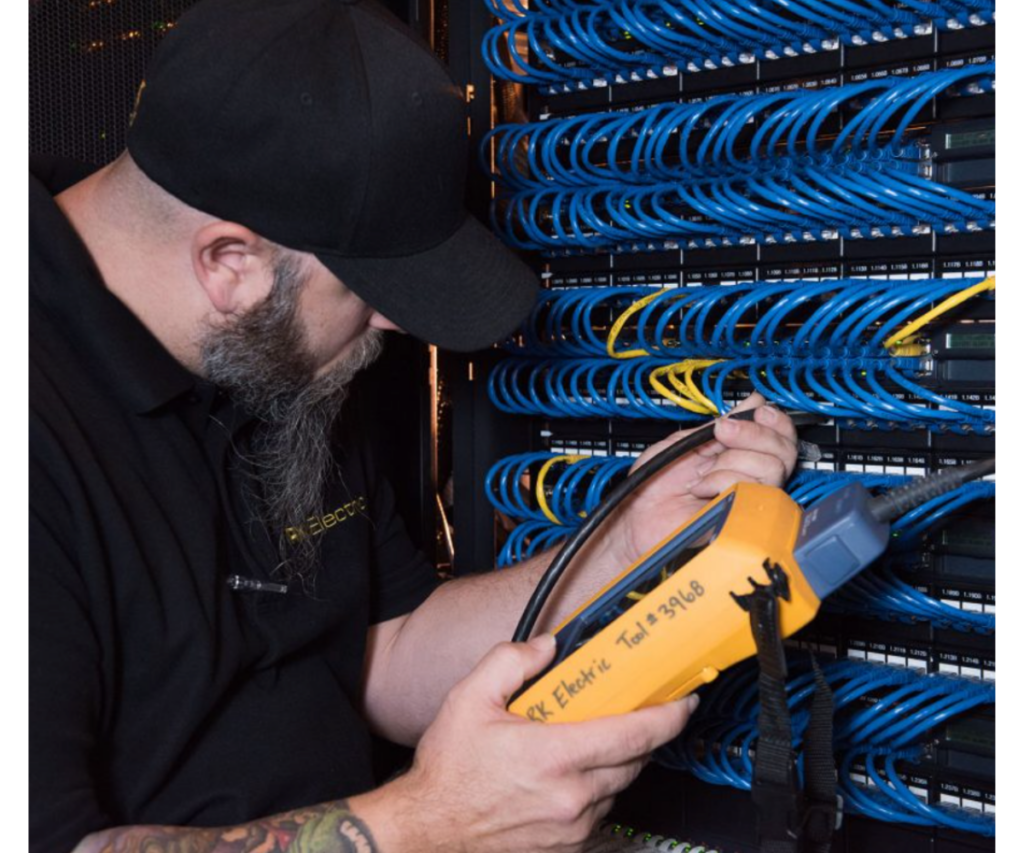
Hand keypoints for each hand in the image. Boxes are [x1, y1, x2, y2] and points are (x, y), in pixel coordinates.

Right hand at [365, 635, 697, 852]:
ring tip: (599, 738)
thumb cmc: (449, 771)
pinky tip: (578, 771)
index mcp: (554, 757)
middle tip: (640, 709)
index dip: (668, 715)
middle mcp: (571, 796)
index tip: (684, 700)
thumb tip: (546, 647)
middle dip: (645, 733)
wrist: (429, 829)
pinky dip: (601, 788)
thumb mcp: (470, 699)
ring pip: (622, 786)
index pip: (633, 733)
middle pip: (636, 760)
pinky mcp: (568, 846)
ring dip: (621, 761)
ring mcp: (573, 827)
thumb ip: (511, 661)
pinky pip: (604, 811)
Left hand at [610, 394, 798, 567]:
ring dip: (728, 463)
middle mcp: (749, 477)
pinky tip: (701, 489)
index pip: (780, 435)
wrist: (638, 514)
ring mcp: (748, 498)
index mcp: (739, 455)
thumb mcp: (687, 441)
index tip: (755, 412)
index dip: (774, 420)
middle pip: (784, 450)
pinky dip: (720, 481)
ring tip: (701, 474)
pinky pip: (750, 489)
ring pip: (770, 468)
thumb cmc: (654, 485)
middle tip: (721, 434)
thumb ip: (722, 424)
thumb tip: (753, 401)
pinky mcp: (743, 517)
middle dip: (751, 434)